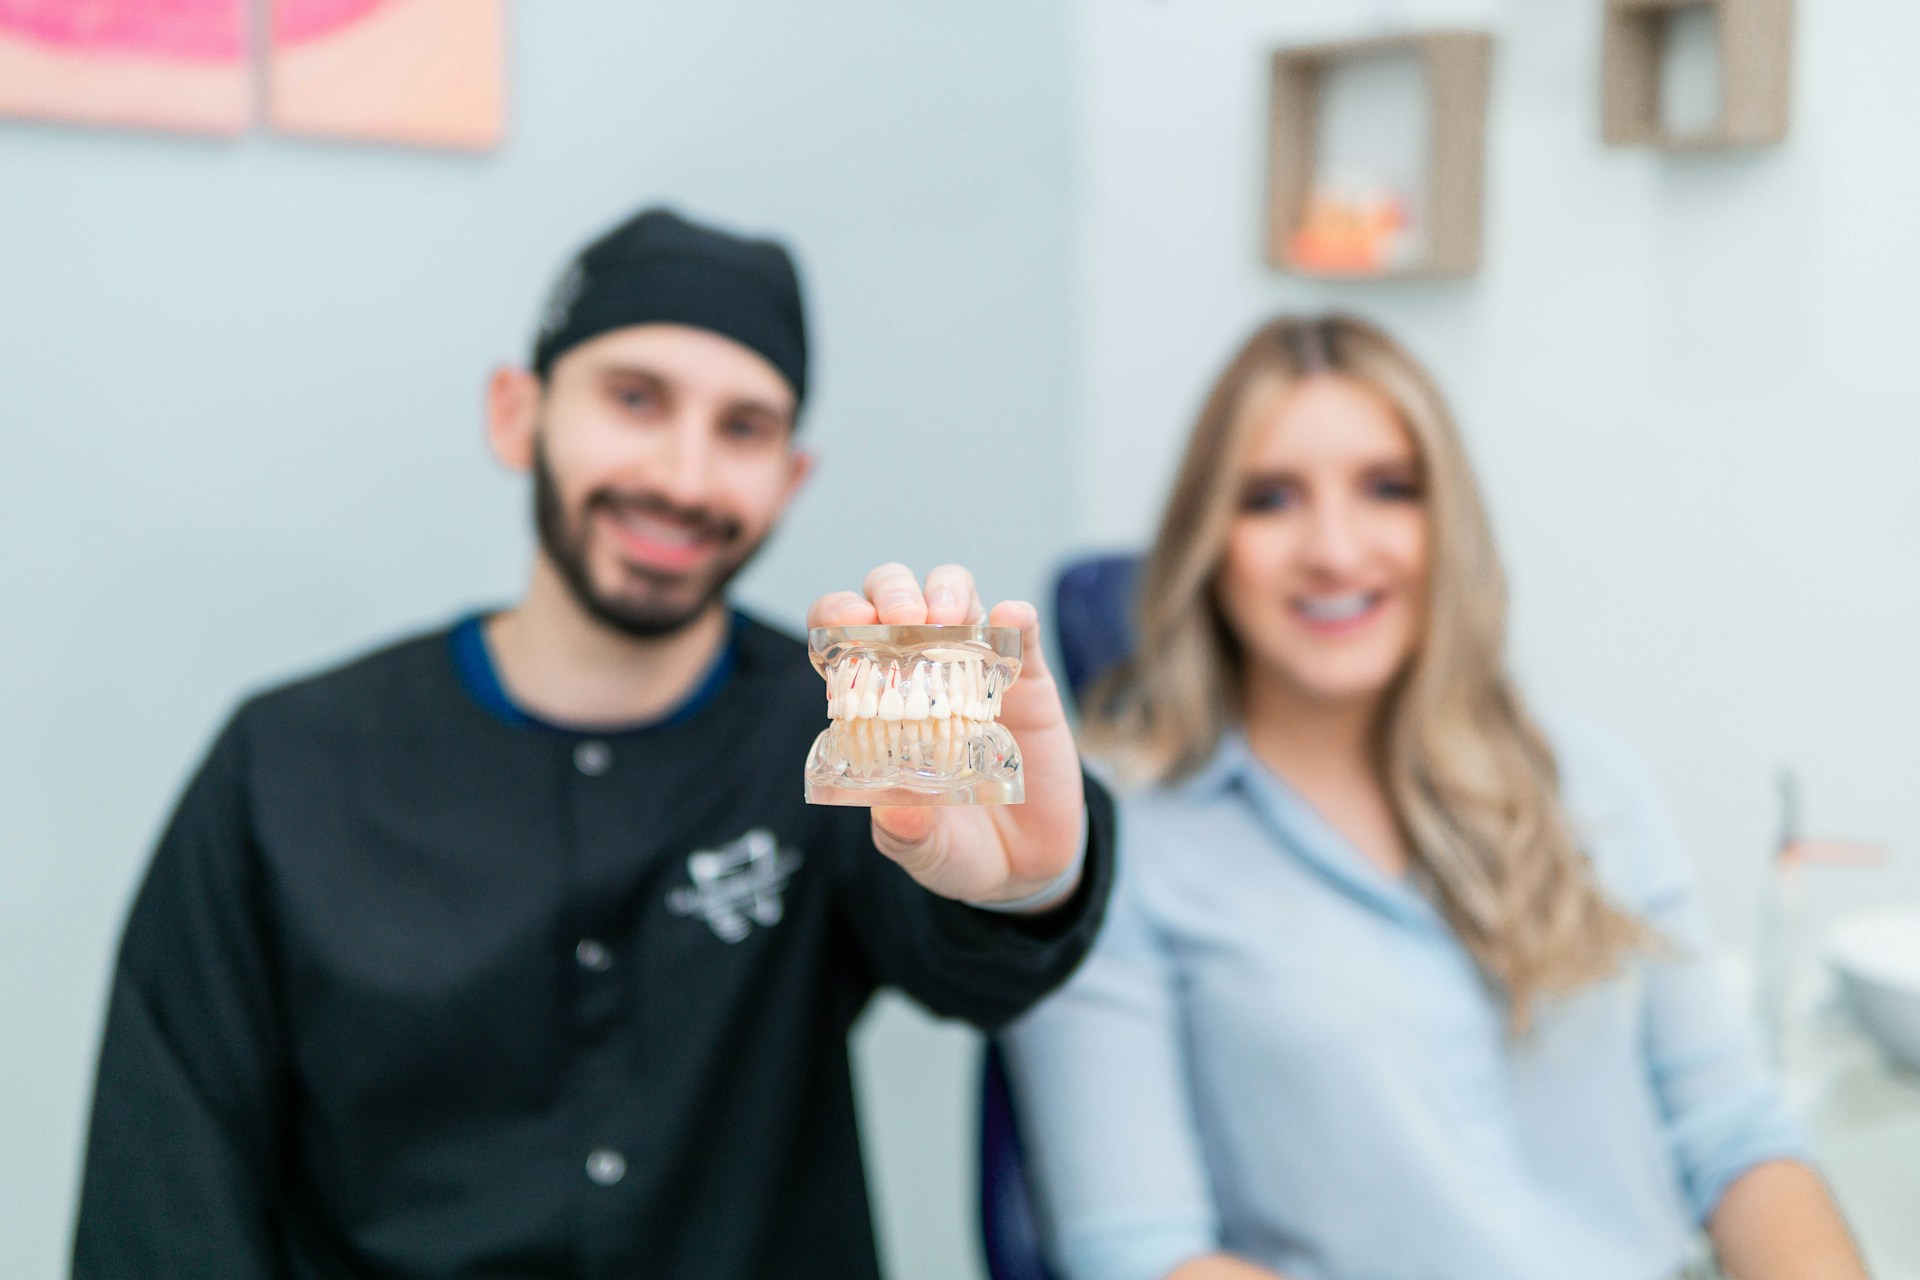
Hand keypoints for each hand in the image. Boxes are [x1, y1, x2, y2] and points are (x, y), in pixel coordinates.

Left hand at [807, 563, 1085, 908]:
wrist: (1024, 865)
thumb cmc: (954, 848)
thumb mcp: (924, 851)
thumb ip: (906, 836)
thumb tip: (895, 814)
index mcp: (876, 703)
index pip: (844, 640)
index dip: (838, 619)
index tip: (846, 625)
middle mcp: (921, 672)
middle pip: (896, 600)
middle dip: (893, 593)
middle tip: (904, 621)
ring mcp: (974, 669)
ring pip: (957, 596)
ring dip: (948, 591)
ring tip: (948, 618)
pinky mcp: (1026, 680)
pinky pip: (1022, 633)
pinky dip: (1016, 617)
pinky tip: (1012, 619)